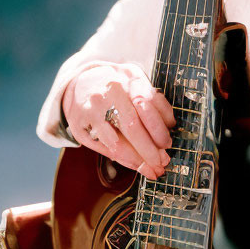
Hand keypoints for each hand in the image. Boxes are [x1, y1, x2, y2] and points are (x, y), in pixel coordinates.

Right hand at [62, 63, 176, 178]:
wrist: (81, 81)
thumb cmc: (118, 84)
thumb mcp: (138, 81)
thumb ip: (155, 99)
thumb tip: (170, 125)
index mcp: (128, 79)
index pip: (147, 106)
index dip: (159, 129)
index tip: (168, 144)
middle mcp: (108, 93)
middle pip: (132, 126)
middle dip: (150, 150)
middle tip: (162, 162)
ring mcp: (91, 110)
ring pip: (116, 142)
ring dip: (137, 159)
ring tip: (152, 169)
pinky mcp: (79, 126)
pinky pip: (104, 148)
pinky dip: (122, 159)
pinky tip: (134, 164)